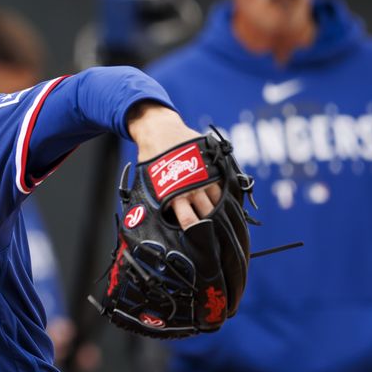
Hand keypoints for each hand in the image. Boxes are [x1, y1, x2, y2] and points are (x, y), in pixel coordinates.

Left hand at [125, 103, 221, 227]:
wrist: (159, 130)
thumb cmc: (151, 157)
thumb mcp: (148, 182)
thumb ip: (156, 200)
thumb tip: (146, 218)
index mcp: (172, 194)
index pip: (188, 221)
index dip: (195, 232)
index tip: (199, 241)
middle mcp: (190, 187)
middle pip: (207, 214)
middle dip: (211, 226)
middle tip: (214, 237)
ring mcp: (203, 176)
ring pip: (217, 201)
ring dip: (219, 212)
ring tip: (223, 223)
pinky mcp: (210, 166)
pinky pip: (222, 186)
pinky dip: (224, 196)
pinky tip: (225, 204)